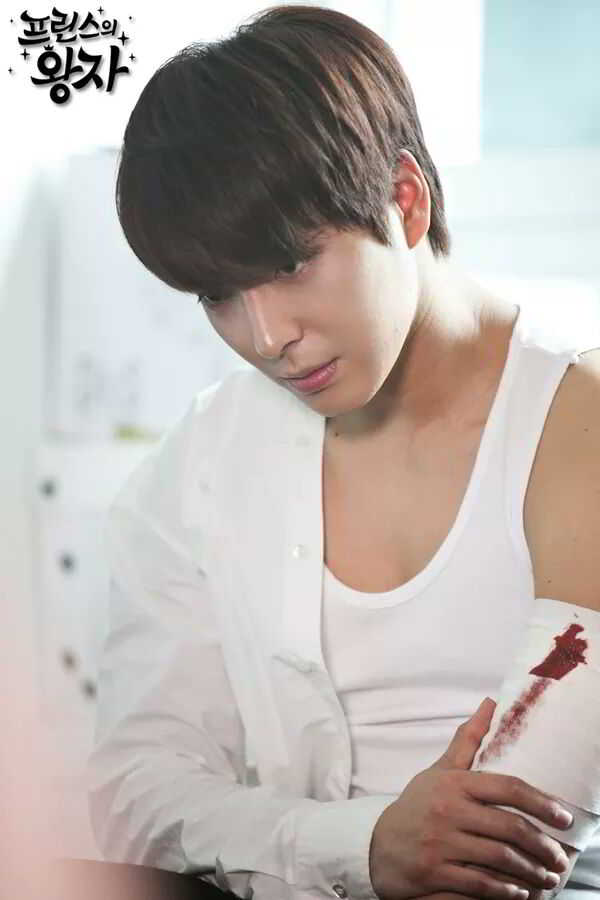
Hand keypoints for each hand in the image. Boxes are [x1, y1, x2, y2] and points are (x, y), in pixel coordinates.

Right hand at [368, 698, 572, 899]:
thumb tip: (491, 704)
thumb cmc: (417, 805)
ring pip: (499, 858)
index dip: (541, 802)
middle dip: (543, 845)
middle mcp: (448, 810)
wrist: (376, 844)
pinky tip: (519, 893)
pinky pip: (479, 884)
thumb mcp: (440, 770)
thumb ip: (468, 740)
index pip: (507, 787)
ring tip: (547, 878)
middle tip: (560, 857)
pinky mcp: (434, 872)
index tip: (563, 816)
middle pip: (509, 826)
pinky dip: (505, 892)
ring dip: (530, 872)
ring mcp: (440, 843)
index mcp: (454, 783)